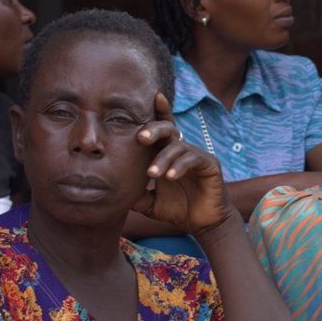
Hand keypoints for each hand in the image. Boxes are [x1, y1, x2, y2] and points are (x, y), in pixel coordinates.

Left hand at [130, 94, 230, 231]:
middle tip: (141, 138)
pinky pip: (192, 159)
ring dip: (163, 159)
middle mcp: (181, 150)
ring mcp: (196, 155)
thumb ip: (136, 195)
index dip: (158, 111)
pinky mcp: (210, 164)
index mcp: (167, 153)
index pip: (160, 130)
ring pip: (177, 147)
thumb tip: (111, 193)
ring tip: (152, 174)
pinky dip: (179, 166)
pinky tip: (171, 176)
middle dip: (154, 129)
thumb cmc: (177, 209)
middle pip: (168, 129)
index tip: (151, 96)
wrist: (202, 224)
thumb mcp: (150, 203)